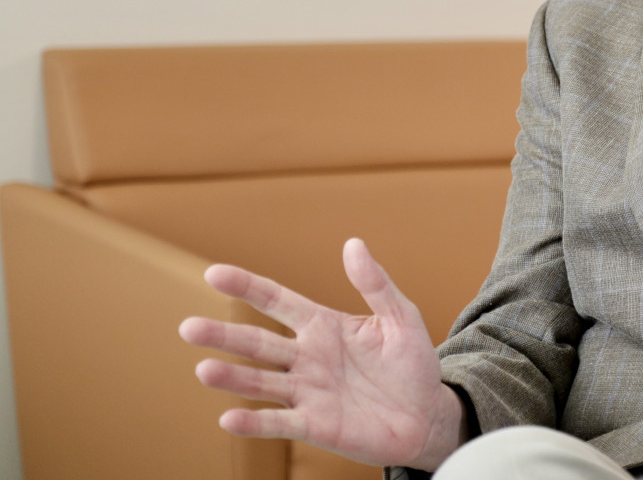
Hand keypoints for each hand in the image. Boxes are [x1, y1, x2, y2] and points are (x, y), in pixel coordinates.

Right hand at [178, 238, 466, 470]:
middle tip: (187, 327)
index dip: (246, 286)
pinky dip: (254, 422)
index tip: (213, 273)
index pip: (276, 300)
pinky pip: (279, 422)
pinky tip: (230, 419)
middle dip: (223, 335)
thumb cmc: (412, 364)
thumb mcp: (401, 317)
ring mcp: (306, 392)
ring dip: (232, 377)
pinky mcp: (314, 425)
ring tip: (204, 370)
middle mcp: (306, 357)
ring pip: (260, 382)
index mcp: (322, 325)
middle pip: (256, 342)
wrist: (427, 415)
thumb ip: (376, 284)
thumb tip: (353, 244)